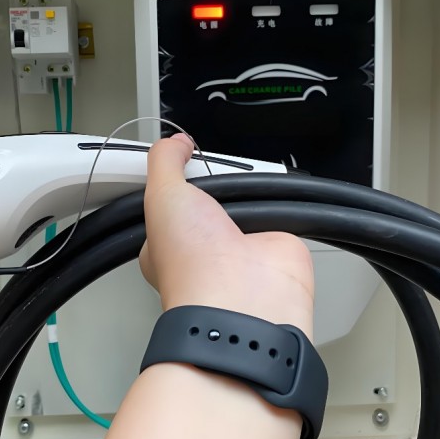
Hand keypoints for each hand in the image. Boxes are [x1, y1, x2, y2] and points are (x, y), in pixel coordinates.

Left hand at [139, 134, 314, 338]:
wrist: (241, 296)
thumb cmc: (191, 265)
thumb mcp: (162, 195)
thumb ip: (164, 161)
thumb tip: (175, 142)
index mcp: (167, 243)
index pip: (168, 205)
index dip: (173, 183)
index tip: (178, 161)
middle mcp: (203, 249)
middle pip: (210, 200)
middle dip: (214, 187)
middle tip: (214, 182)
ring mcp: (240, 248)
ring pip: (244, 204)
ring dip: (245, 197)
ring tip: (239, 197)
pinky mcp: (273, 245)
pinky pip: (278, 213)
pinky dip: (277, 206)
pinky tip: (269, 209)